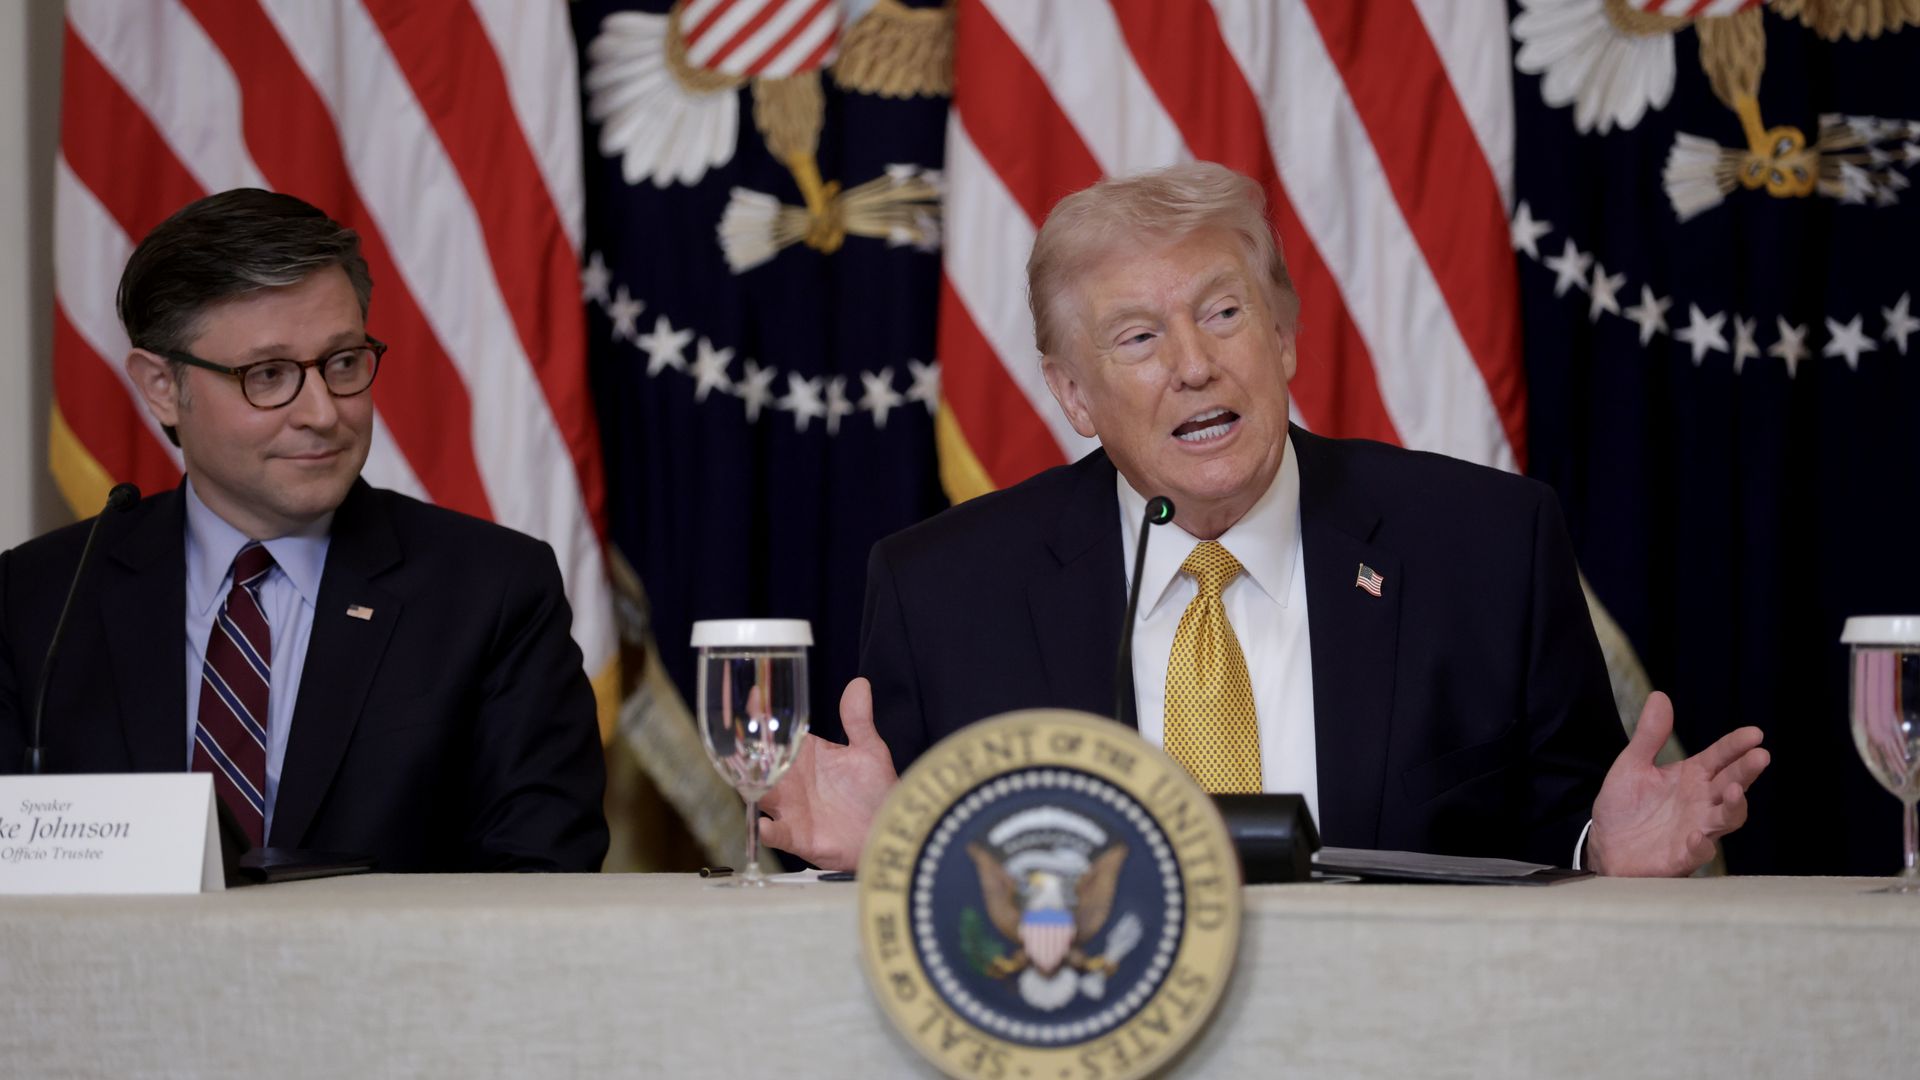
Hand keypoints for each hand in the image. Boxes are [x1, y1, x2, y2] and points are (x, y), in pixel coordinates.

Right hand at [759, 678, 897, 870]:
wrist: (889, 828)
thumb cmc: (876, 791)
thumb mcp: (869, 750)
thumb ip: (858, 720)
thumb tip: (860, 683)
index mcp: (804, 756)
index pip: (774, 733)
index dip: (760, 716)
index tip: (753, 696)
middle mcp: (790, 781)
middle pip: (758, 764)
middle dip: (743, 750)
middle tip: (732, 736)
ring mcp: (790, 808)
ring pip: (760, 795)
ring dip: (751, 788)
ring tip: (743, 778)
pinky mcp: (798, 837)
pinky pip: (777, 834)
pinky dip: (768, 832)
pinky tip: (765, 826)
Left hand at [1587, 691, 1768, 876]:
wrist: (1605, 846)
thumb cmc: (1625, 806)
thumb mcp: (1632, 765)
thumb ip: (1649, 736)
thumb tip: (1659, 696)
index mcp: (1692, 777)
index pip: (1721, 757)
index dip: (1736, 745)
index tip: (1754, 733)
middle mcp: (1701, 802)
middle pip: (1732, 784)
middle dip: (1746, 771)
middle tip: (1760, 756)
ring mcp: (1696, 830)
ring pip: (1726, 819)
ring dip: (1733, 805)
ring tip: (1733, 789)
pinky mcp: (1682, 856)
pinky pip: (1699, 853)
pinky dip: (1702, 845)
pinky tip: (1698, 835)